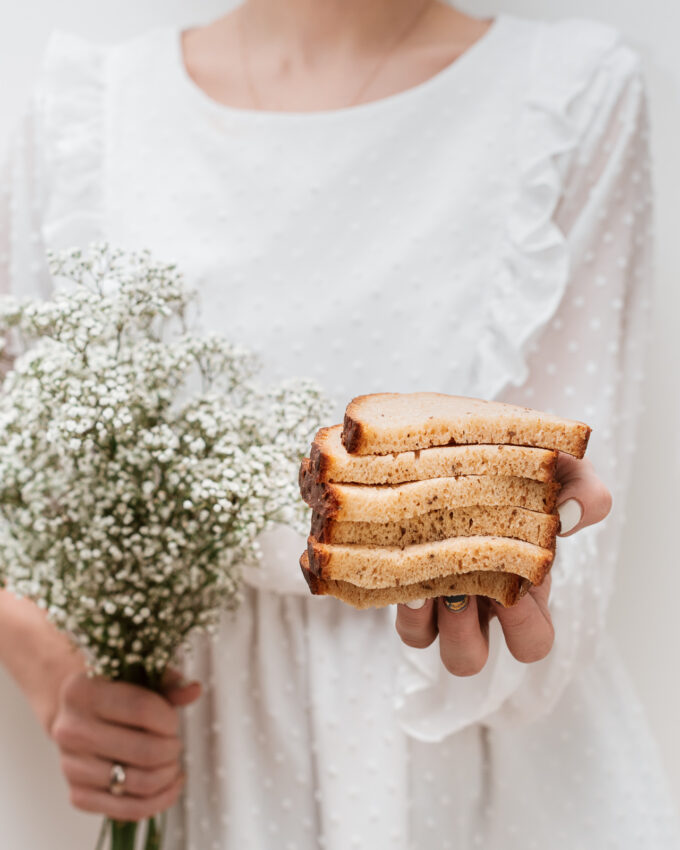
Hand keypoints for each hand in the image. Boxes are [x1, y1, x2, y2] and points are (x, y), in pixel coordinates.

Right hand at [50, 668, 200, 820]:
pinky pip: (130, 809)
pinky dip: (160, 800)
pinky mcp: (78, 795)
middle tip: (175, 743)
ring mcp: (72, 766)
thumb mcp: (135, 675)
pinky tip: (171, 784)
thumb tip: (194, 690)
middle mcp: (71, 730)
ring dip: (168, 774)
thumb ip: (166, 682)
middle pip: (145, 751)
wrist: (74, 715)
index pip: (142, 709)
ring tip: (173, 762)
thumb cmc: (112, 692)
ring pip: (140, 783)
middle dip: (172, 749)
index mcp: (82, 690)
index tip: (173, 721)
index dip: (169, 719)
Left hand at [395, 452, 611, 675]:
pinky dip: (394, 593)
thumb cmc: (523, 455)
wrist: (472, 424)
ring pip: (422, 639)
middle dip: (465, 636)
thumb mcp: (564, 466)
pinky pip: (388, 602)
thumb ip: (586, 491)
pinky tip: (401, 558)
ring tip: (429, 582)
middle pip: (468, 659)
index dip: (526, 626)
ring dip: (424, 620)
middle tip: (467, 591)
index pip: (531, 641)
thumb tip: (569, 517)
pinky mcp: (397, 564)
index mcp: (520, 586)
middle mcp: (474, 596)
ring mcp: (432, 583)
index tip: (521, 585)